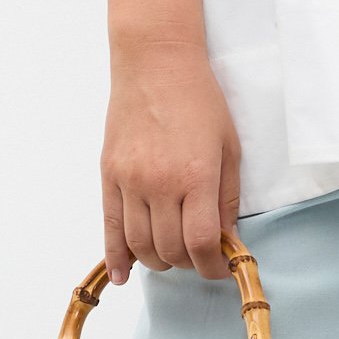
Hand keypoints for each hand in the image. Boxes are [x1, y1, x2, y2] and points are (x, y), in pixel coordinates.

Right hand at [101, 36, 241, 283]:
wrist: (155, 64)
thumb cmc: (199, 101)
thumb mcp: (229, 148)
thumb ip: (227, 198)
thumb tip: (227, 240)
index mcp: (196, 176)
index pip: (202, 243)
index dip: (214, 266)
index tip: (221, 268)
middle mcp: (160, 183)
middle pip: (171, 249)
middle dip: (189, 263)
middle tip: (200, 257)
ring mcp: (130, 180)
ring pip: (140, 245)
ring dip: (159, 261)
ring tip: (173, 255)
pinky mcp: (109, 175)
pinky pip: (110, 227)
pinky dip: (117, 256)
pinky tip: (125, 274)